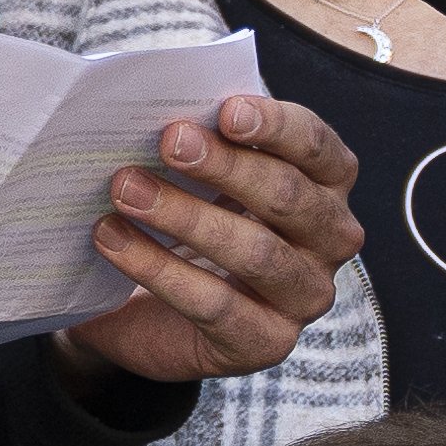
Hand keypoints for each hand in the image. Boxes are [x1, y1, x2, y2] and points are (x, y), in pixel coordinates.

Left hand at [53, 94, 365, 387]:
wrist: (151, 308)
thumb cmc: (188, 220)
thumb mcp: (201, 174)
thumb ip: (201, 140)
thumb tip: (158, 105)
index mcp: (327, 182)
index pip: (315, 146)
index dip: (275, 125)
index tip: (226, 111)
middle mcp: (331, 238)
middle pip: (286, 195)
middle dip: (224, 165)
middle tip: (167, 142)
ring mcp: (305, 295)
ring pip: (255, 251)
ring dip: (185, 215)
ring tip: (125, 189)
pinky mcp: (268, 341)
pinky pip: (216, 305)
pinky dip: (159, 268)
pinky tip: (114, 240)